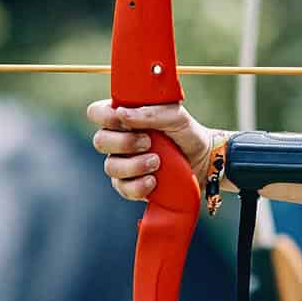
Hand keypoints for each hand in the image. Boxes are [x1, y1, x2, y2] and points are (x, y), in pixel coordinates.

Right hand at [86, 100, 214, 200]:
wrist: (204, 161)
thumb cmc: (187, 133)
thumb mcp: (176, 117)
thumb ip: (151, 112)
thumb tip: (122, 113)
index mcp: (124, 117)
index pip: (97, 113)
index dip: (104, 117)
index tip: (124, 121)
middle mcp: (119, 140)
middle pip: (100, 141)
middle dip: (123, 142)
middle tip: (148, 142)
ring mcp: (123, 163)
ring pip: (110, 167)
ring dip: (133, 165)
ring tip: (157, 162)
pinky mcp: (131, 185)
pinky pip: (123, 188)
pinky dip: (138, 185)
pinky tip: (154, 180)